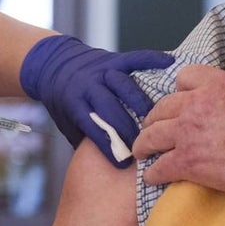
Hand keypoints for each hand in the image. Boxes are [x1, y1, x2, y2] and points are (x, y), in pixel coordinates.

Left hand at [20, 34, 173, 166]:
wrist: (54, 63)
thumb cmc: (64, 101)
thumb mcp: (67, 122)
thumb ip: (85, 139)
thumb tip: (106, 167)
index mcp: (74, 102)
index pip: (92, 126)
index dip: (107, 146)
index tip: (122, 163)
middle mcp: (88, 84)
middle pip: (110, 107)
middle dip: (127, 128)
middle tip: (144, 145)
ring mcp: (103, 70)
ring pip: (124, 85)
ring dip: (141, 102)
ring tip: (158, 118)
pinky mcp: (115, 58)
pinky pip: (136, 58)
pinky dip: (153, 60)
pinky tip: (169, 65)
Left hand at [133, 65, 224, 192]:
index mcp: (214, 84)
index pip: (184, 77)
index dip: (181, 90)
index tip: (181, 100)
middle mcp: (194, 104)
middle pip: (161, 108)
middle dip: (154, 118)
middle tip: (153, 128)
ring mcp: (186, 133)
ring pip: (151, 136)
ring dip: (144, 144)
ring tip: (142, 151)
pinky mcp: (186, 161)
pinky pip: (159, 167)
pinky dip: (154, 173)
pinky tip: (153, 177)